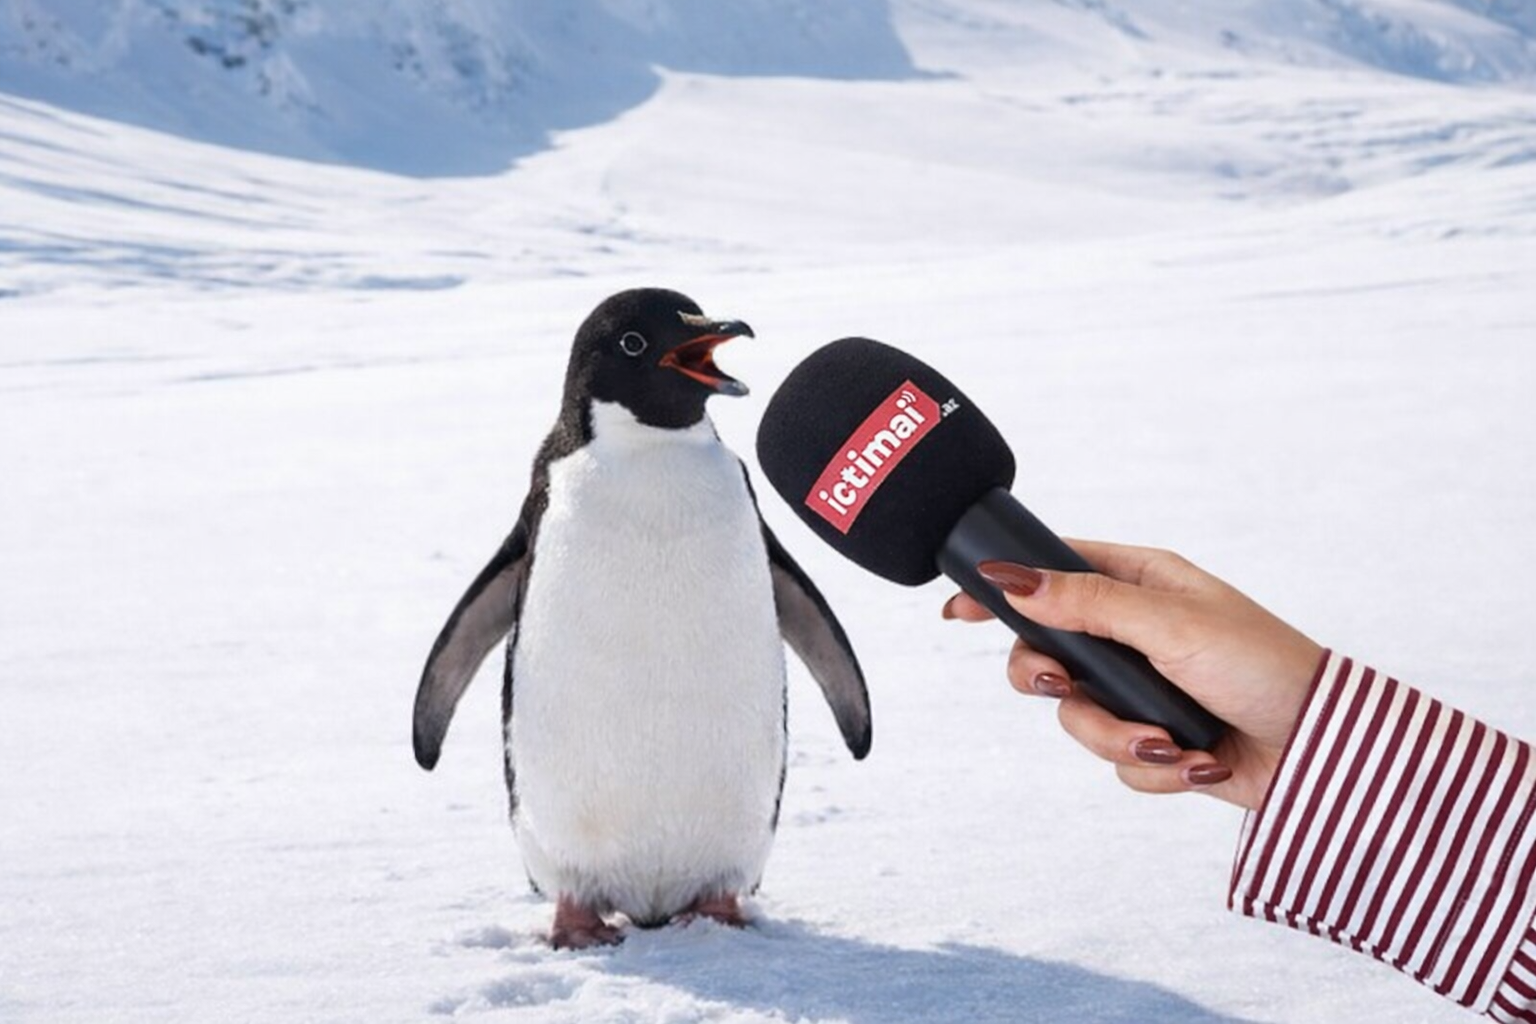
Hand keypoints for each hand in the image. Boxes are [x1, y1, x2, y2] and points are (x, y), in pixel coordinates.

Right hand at [942, 541, 1324, 809]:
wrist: (1324, 754)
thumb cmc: (1265, 666)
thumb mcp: (1170, 624)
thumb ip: (1086, 602)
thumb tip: (1013, 578)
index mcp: (1140, 585)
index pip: (1053, 573)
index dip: (1006, 587)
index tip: (960, 608)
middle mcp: (1134, 635)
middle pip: (1046, 653)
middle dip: (1054, 682)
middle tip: (1068, 687)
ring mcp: (1142, 690)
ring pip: (1075, 717)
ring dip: (1118, 737)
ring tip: (1168, 744)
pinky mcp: (1156, 742)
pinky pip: (1116, 760)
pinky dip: (1154, 768)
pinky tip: (1197, 760)